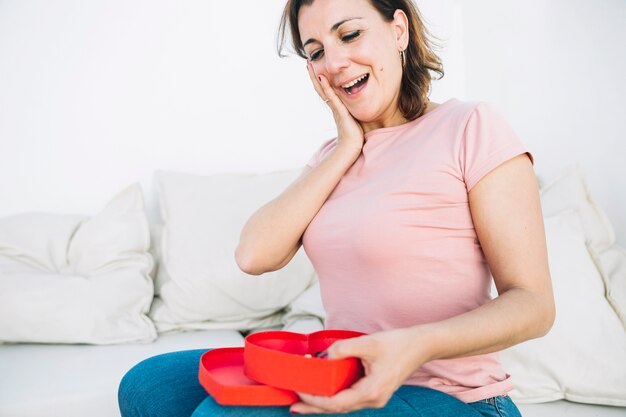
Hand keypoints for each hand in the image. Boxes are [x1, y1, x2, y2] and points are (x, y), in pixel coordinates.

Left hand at [289, 328, 427, 413]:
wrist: (421, 345)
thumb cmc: (398, 343)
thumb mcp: (368, 342)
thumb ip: (343, 349)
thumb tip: (322, 357)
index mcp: (372, 392)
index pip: (336, 403)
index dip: (315, 400)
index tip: (298, 391)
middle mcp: (373, 400)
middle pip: (338, 409)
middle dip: (314, 407)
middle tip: (292, 405)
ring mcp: (375, 398)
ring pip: (344, 405)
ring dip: (324, 403)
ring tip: (303, 398)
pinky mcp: (375, 391)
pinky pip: (350, 398)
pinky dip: (335, 396)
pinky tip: (325, 391)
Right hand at [306, 61, 363, 156]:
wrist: (350, 148)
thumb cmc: (354, 137)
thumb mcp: (353, 120)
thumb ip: (352, 112)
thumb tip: (354, 109)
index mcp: (336, 108)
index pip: (326, 91)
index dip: (320, 80)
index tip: (316, 69)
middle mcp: (333, 107)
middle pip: (320, 88)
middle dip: (314, 76)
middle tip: (308, 63)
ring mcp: (335, 108)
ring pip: (323, 90)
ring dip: (316, 77)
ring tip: (310, 66)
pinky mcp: (339, 111)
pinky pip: (331, 97)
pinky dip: (326, 87)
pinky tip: (322, 77)